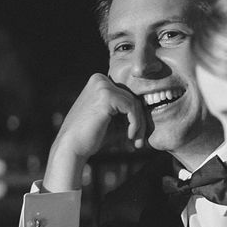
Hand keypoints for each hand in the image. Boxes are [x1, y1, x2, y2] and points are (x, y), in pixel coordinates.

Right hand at [42, 73, 146, 191]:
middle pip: (133, 98)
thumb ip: (128, 111)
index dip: (136, 116)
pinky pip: (132, 108)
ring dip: (139, 125)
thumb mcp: (115, 120)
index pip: (128, 95)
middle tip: (139, 141)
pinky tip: (130, 137)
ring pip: (135, 103)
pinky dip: (135, 124)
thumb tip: (153, 106)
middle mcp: (100, 79)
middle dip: (140, 121)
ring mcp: (102, 85)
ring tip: (136, 142)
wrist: (73, 147)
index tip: (137, 135)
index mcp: (100, 82)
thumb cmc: (93, 136)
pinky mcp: (106, 96)